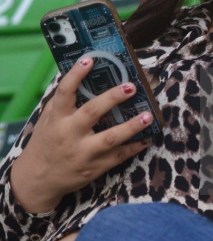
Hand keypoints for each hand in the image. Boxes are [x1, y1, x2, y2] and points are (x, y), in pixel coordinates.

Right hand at [9, 56, 152, 212]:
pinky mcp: (94, 168)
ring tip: (148, 115)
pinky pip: (118, 156)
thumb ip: (63, 101)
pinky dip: (134, 147)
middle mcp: (69, 134)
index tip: (90, 60)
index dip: (75, 75)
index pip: (64, 93)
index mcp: (56, 119)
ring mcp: (83, 153)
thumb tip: (83, 73)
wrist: (37, 180)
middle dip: (112, 98)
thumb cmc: (46, 142)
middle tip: (131, 86)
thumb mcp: (48, 120)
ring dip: (132, 126)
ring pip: (110, 138)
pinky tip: (148, 137)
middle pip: (92, 112)